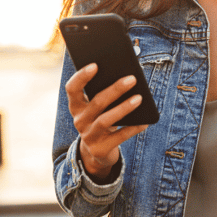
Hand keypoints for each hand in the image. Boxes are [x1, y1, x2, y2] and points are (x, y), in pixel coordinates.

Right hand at [65, 63, 148, 178]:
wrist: (98, 151)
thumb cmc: (102, 118)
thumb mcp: (100, 107)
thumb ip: (106, 93)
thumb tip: (128, 77)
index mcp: (76, 106)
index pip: (72, 89)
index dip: (81, 77)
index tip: (95, 65)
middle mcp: (79, 120)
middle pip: (96, 102)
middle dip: (115, 89)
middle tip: (132, 78)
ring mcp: (89, 136)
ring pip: (106, 120)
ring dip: (124, 108)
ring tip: (140, 98)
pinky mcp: (100, 149)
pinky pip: (119, 137)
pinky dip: (133, 128)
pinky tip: (145, 122)